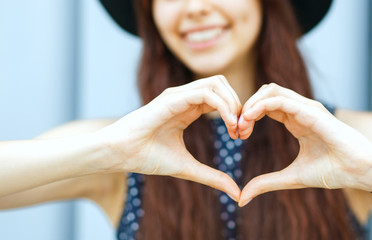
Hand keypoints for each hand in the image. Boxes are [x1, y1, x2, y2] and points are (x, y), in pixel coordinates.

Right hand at [97, 75, 241, 199]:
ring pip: (217, 83)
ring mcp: (178, 95)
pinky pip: (205, 92)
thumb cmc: (147, 158)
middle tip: (242, 131)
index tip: (241, 136)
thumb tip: (236, 193)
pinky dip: (223, 105)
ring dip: (232, 103)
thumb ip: (213, 177)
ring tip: (235, 128)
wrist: (119, 155)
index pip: (222, 97)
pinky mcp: (172, 98)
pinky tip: (228, 124)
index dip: (236, 113)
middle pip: (223, 85)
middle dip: (239, 105)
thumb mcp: (188, 168)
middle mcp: (185, 97)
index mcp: (189, 108)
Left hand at [237, 83, 371, 205]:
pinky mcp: (312, 111)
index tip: (237, 135)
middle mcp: (300, 110)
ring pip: (271, 90)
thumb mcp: (291, 178)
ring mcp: (306, 108)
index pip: (265, 106)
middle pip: (265, 94)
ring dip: (251, 103)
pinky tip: (250, 118)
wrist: (359, 171)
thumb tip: (242, 197)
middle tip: (236, 128)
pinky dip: (262, 105)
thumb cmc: (332, 171)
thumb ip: (267, 183)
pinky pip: (281, 99)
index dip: (248, 117)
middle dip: (246, 107)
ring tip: (241, 123)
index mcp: (295, 121)